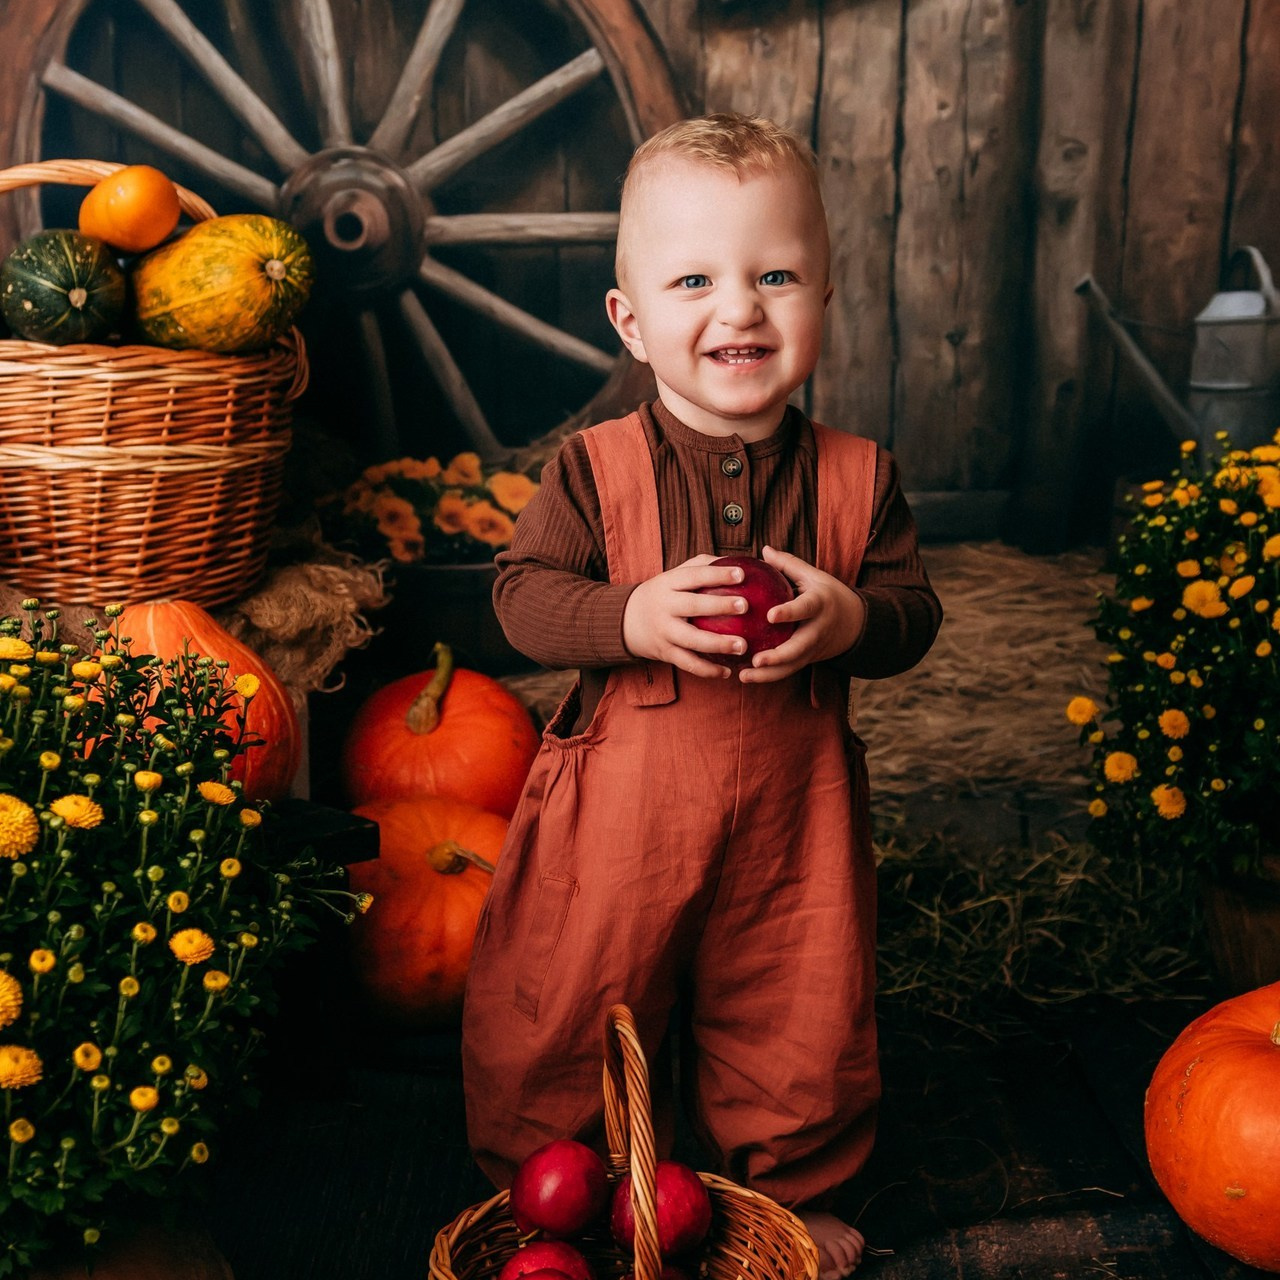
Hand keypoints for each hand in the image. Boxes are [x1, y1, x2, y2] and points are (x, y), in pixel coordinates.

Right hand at [622, 555, 752, 677]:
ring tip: (742, 646)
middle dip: (719, 605)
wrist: (627, 620)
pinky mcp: (665, 653)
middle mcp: (665, 606)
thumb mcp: (675, 575)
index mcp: (669, 583)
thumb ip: (703, 566)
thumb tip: (742, 561)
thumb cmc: (665, 594)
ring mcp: (664, 631)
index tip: (741, 574)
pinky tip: (727, 671)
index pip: (694, 576)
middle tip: (745, 606)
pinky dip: (708, 670)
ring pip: (691, 640)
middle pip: (692, 606)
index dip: (717, 574)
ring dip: (717, 644)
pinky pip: (688, 663)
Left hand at [737, 545, 865, 682]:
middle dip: (778, 657)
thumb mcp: (813, 576)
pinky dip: (768, 677)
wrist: (854, 624)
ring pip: (791, 666)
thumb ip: (788, 565)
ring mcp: (812, 649)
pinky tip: (745, 676)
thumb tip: (764, 550)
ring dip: (768, 674)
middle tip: (757, 660)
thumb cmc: (828, 594)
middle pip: (799, 647)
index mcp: (819, 605)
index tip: (770, 616)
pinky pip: (787, 671)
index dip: (789, 613)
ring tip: (744, 676)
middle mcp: (817, 630)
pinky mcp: (806, 660)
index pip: (805, 609)